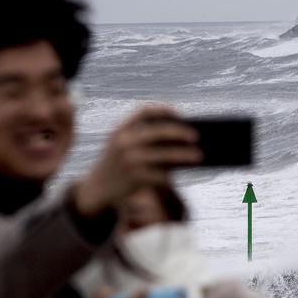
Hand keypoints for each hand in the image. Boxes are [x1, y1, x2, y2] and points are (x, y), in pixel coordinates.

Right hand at [73, 105, 200, 216]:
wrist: (98, 187)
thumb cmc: (118, 162)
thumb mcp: (122, 145)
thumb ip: (143, 137)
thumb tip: (181, 139)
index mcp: (122, 130)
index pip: (144, 112)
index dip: (163, 110)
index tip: (180, 113)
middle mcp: (125, 143)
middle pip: (160, 132)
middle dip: (181, 133)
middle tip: (197, 136)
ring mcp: (131, 161)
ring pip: (166, 156)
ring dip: (185, 156)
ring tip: (199, 156)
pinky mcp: (137, 178)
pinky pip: (163, 174)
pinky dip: (175, 173)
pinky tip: (184, 172)